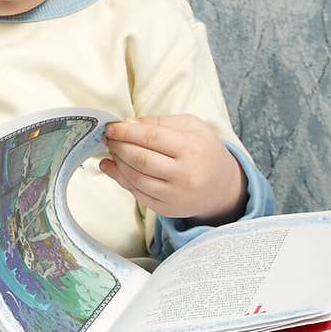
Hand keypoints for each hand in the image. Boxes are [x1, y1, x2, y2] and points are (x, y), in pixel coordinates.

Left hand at [100, 113, 247, 223]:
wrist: (222, 187)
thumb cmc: (204, 151)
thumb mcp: (191, 127)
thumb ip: (160, 122)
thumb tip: (128, 123)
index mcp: (192, 149)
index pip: (151, 138)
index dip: (126, 132)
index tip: (110, 127)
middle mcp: (184, 174)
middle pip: (140, 159)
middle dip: (118, 146)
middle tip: (107, 137)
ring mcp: (175, 195)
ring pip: (135, 178)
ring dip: (117, 162)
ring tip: (111, 150)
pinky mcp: (166, 209)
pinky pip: (137, 193)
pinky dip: (120, 179)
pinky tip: (112, 167)